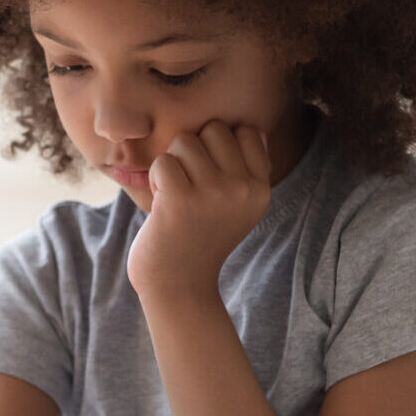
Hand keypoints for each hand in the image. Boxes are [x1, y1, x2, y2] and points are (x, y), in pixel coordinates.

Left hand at [126, 121, 271, 302]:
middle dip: (193, 150)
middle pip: (213, 129)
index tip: (210, 176)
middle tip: (188, 185)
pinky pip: (163, 162)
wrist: (178, 286)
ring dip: (172, 164)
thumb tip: (253, 129)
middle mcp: (243, 189)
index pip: (246, 131)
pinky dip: (155, 179)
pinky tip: (161, 204)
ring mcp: (214, 194)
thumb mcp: (238, 208)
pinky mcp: (181, 200)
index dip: (219, 145)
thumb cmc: (200, 240)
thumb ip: (247, 170)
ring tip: (175, 195)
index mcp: (260, 189)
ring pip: (185, 141)